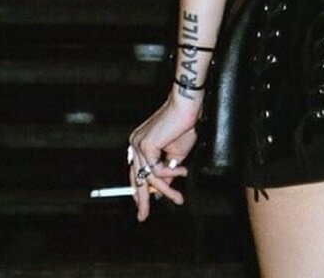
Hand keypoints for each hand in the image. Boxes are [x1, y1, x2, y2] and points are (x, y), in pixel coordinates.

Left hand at [128, 95, 199, 221]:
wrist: (188, 106)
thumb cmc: (185, 124)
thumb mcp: (176, 154)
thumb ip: (168, 170)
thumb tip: (164, 187)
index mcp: (140, 144)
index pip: (136, 172)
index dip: (140, 189)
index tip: (144, 203)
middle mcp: (135, 144)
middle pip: (136, 178)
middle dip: (141, 199)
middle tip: (142, 216)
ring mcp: (138, 144)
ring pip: (149, 177)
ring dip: (166, 190)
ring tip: (179, 199)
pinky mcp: (146, 145)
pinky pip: (156, 170)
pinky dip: (170, 175)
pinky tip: (182, 172)